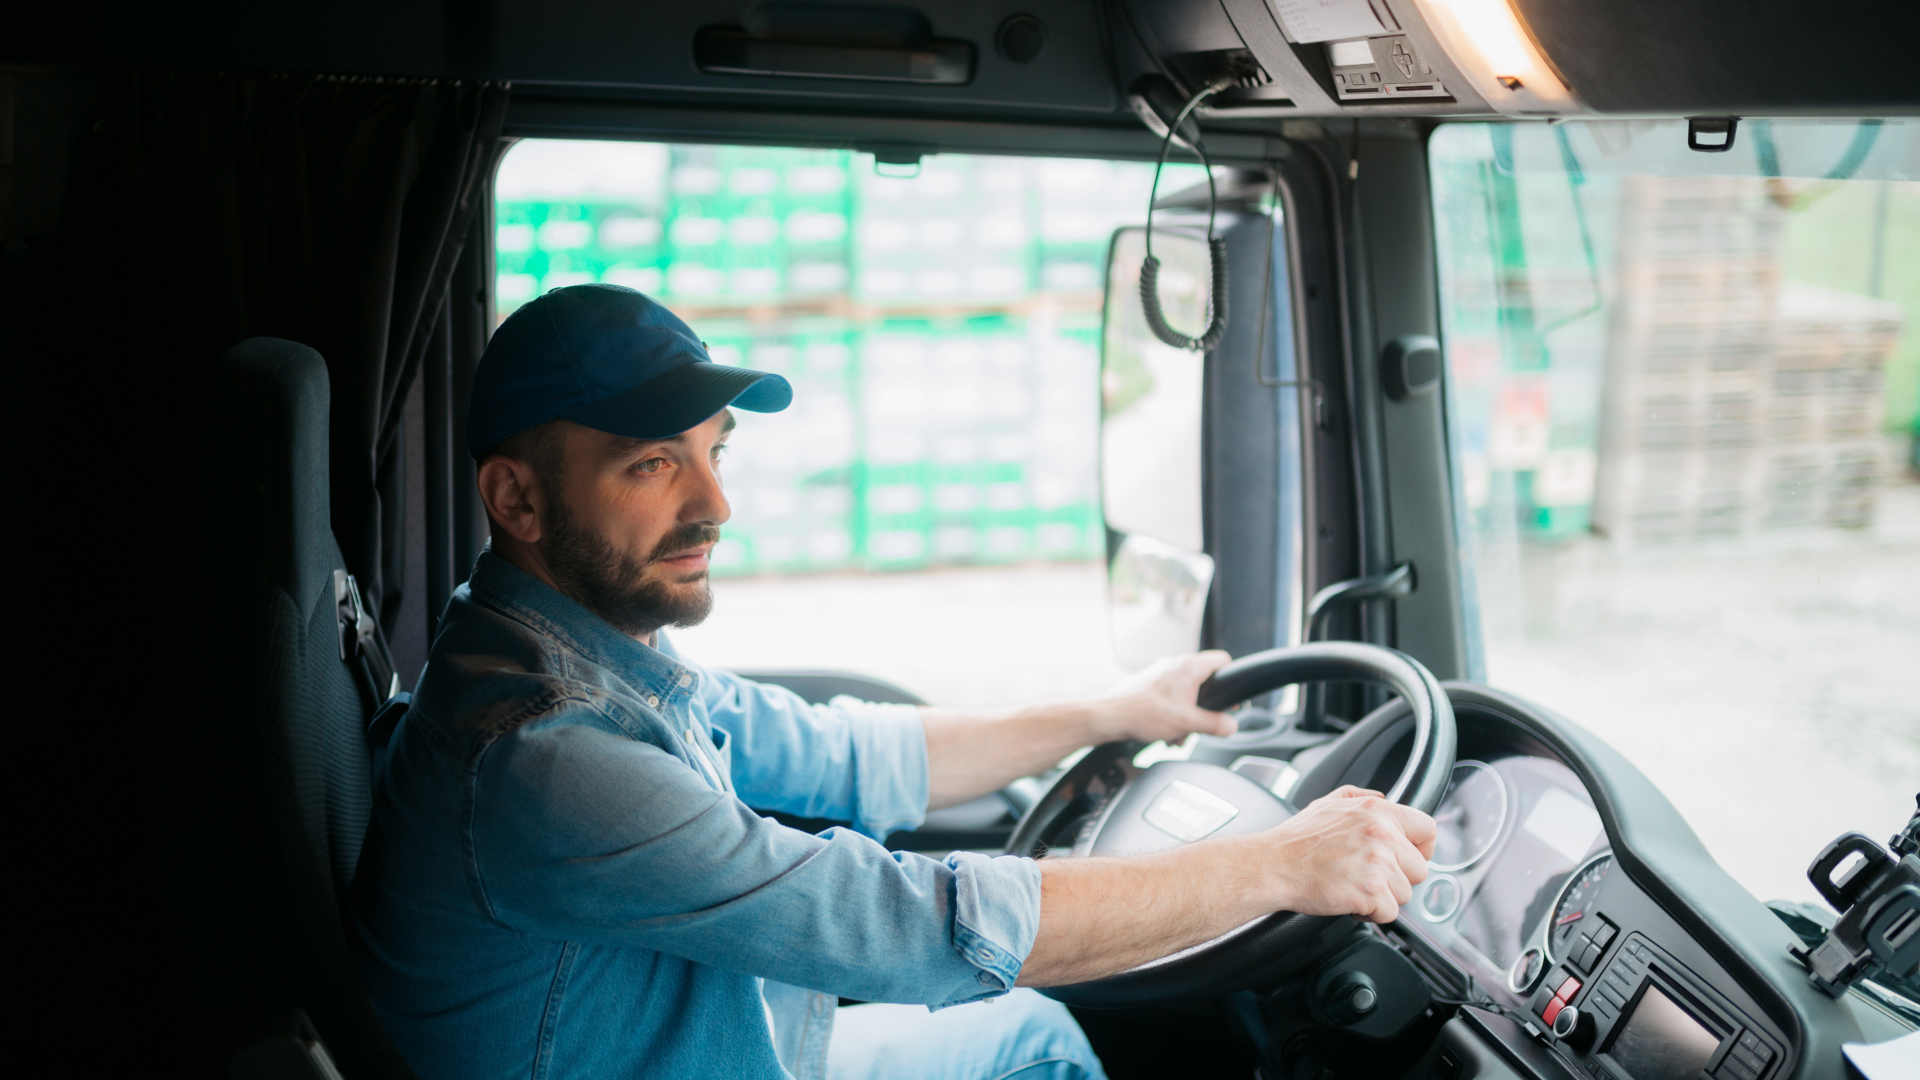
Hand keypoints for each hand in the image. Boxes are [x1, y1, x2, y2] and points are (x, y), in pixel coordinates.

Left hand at [1098, 650, 1236, 743]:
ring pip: (1187, 693)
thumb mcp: (1188, 723)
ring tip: (1176, 732)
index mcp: (1189, 667)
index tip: (1230, 698)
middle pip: (1205, 682)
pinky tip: (1165, 731)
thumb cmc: (1143, 713)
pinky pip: (1171, 697)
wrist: (1111, 717)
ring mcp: (1161, 673)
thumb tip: (1232, 725)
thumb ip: (1216, 724)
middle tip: (1199, 724)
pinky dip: (1172, 714)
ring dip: (1186, 716)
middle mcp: (1175, 664)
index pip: (1223, 661)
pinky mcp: (1150, 683)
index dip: (1231, 679)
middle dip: (1204, 708)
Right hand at [1260, 786, 1437, 923]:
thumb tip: (1384, 798)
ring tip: (1353, 885)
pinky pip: (1389, 913)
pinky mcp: (1371, 892)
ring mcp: (1378, 864)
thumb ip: (1361, 796)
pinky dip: (1371, 913)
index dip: (1422, 848)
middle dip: (1396, 877)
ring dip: (1382, 896)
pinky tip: (1350, 899)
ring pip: (1405, 893)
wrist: (1273, 866)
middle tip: (1367, 875)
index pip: (1427, 828)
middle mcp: (1382, 834)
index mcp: (1376, 811)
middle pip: (1419, 868)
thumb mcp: (1328, 803)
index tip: (1409, 857)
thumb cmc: (1296, 839)